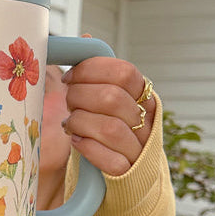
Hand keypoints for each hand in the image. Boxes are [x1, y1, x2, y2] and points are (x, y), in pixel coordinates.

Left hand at [61, 57, 156, 177]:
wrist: (116, 176)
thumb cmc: (104, 131)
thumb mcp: (104, 100)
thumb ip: (97, 75)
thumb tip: (85, 38)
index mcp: (143, 97)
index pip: (125, 72)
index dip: (92, 70)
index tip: (70, 77)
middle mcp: (145, 121)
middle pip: (113, 98)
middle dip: (81, 96)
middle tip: (68, 101)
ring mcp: (139, 149)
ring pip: (110, 128)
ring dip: (81, 122)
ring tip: (70, 123)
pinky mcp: (127, 174)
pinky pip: (110, 160)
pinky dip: (88, 148)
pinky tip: (76, 142)